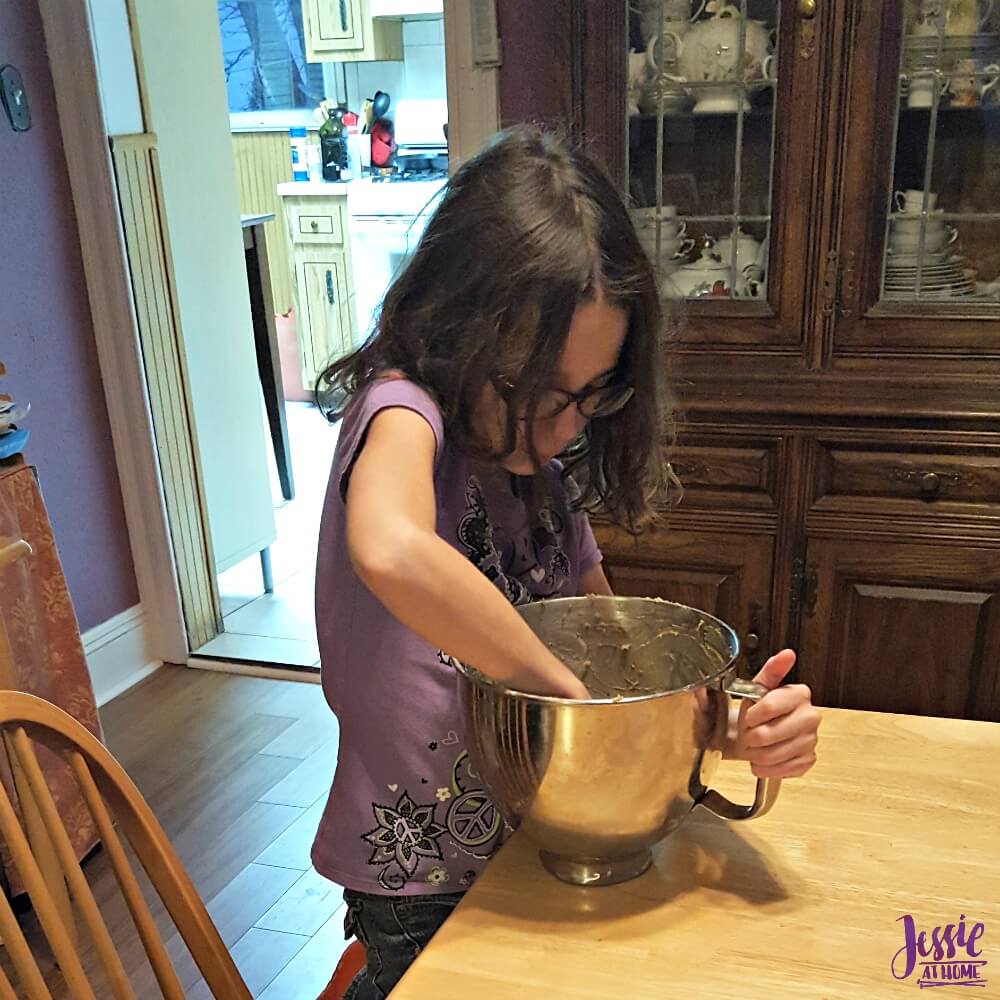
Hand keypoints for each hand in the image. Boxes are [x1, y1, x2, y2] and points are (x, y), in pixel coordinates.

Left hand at [728, 649, 819, 778]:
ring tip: (753, 746)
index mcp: (799, 694)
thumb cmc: (755, 711)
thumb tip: (787, 654)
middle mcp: (810, 716)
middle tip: (748, 733)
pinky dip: (765, 767)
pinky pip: (781, 769)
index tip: (747, 716)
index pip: (769, 706)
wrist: (754, 734)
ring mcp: (811, 740)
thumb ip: (771, 670)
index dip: (751, 715)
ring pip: (773, 754)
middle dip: (751, 736)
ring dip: (755, 753)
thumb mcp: (757, 687)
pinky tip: (762, 758)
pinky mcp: (808, 760)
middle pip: (768, 734)